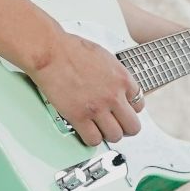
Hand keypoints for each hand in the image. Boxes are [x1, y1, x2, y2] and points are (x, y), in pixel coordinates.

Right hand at [29, 30, 143, 145]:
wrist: (51, 53)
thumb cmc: (71, 50)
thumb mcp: (105, 58)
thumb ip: (114, 76)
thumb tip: (116, 86)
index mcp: (122, 79)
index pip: (139, 105)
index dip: (130, 110)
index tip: (123, 111)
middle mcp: (113, 95)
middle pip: (132, 126)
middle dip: (125, 127)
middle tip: (117, 125)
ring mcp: (97, 108)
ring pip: (115, 136)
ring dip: (108, 134)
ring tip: (100, 128)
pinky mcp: (79, 117)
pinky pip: (94, 139)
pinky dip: (92, 138)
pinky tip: (87, 131)